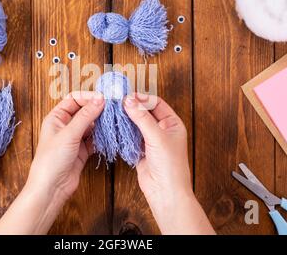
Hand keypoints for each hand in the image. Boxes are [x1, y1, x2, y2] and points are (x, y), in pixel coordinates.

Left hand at [26, 91, 103, 202]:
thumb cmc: (52, 159)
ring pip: (91, 125)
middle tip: (112, 108)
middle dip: (97, 109)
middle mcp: (65, 126)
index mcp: (56, 118)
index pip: (74, 99)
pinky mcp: (82, 150)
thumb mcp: (69, 134)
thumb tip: (100, 99)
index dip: (88, 97)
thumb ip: (85, 116)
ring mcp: (74, 138)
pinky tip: (109, 134)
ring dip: (101, 123)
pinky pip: (94, 139)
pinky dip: (102, 136)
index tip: (103, 98)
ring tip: (113, 121)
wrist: (51, 187)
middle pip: (84, 111)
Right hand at [124, 93, 214, 234]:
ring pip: (136, 124)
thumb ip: (142, 118)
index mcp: (172, 123)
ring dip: (126, 119)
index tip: (127, 95)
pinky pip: (131, 137)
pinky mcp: (141, 150)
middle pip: (145, 113)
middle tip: (117, 102)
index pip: (156, 104)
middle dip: (132, 108)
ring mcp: (151, 140)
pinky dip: (123, 132)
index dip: (142, 98)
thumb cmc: (170, 165)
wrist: (165, 191)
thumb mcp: (156, 137)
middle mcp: (162, 130)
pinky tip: (115, 127)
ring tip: (113, 113)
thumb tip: (129, 100)